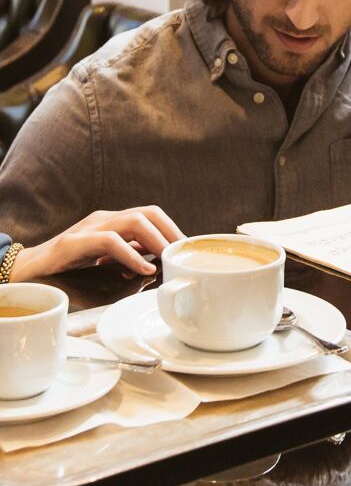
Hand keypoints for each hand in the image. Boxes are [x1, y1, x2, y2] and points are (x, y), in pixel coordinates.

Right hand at [9, 207, 183, 279]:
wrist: (26, 272)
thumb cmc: (67, 270)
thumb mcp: (104, 263)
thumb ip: (129, 260)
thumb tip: (160, 266)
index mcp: (113, 223)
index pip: (152, 216)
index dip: (174, 230)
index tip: (190, 251)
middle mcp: (104, 220)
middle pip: (149, 213)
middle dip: (172, 232)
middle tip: (185, 256)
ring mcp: (90, 229)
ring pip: (134, 221)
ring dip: (157, 240)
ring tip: (169, 260)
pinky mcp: (74, 243)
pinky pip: (110, 241)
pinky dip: (132, 254)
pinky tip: (144, 270)